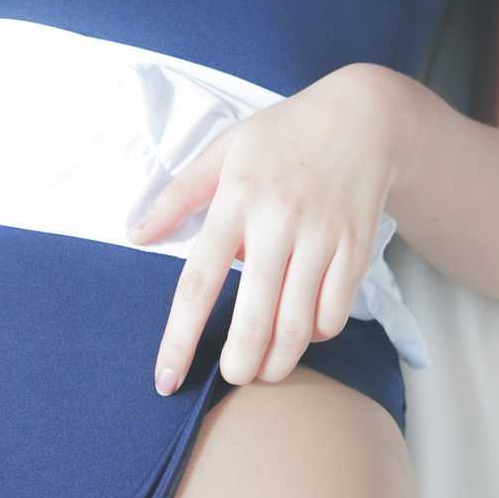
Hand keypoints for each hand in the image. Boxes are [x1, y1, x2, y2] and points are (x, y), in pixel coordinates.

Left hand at [127, 66, 399, 395]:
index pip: (198, 283)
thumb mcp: (224, 151)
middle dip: (241, 364)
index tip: (165, 380)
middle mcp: (277, 222)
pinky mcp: (356, 248)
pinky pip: (335, 311)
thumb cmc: (283, 136)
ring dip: (280, 361)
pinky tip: (305, 330)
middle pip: (255, 318)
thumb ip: (178, 195)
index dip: (179, 339)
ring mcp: (321, 237)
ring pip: (298, 324)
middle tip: (232, 377)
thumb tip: (135, 234)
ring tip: (266, 370)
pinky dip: (318, 332)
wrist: (362, 117)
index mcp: (235, 201)